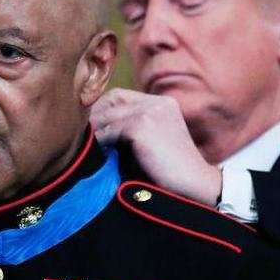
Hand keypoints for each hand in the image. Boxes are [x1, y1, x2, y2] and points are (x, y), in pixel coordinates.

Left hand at [90, 88, 221, 205]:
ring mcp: (150, 112)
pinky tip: (100, 155)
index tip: (92, 127)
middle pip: (111, 100)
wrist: (194, 184)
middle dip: (95, 117)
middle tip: (85, 137)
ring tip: (89, 147)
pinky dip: (101, 143)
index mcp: (163, 103)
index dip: (102, 109)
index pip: (120, 95)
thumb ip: (136, 126)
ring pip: (107, 116)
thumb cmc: (172, 169)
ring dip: (96, 132)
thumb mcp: (158, 139)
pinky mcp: (141, 126)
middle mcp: (157, 103)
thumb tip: (98, 127)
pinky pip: (109, 131)